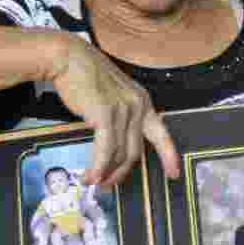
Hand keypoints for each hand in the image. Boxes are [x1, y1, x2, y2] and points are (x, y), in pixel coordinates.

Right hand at [48, 35, 180, 187]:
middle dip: (122, 173)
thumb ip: (120, 116)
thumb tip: (116, 145)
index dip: (169, 155)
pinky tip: (91, 175)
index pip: (161, 134)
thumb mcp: (112, 96)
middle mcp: (138, 106)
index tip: (174, 173)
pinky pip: (106, 149)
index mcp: (143, 102)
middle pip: (135, 151)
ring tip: (93, 181)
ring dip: (106, 172)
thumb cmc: (86, 77)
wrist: (69, 59)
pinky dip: (99, 166)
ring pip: (119, 153)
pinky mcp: (106, 114)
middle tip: (109, 185)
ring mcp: (124, 110)